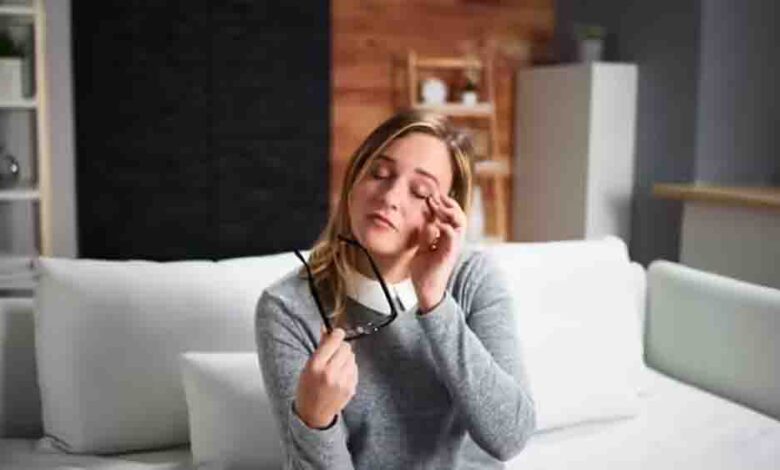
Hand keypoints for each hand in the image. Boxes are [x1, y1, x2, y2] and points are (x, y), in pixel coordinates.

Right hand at [294, 328, 357, 428]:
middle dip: (341, 347)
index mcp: (316, 366)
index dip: (336, 335)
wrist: (313, 414)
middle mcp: (330, 373)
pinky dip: (349, 369)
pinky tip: (340, 376)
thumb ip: (320, 347)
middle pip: (346, 347)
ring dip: (345, 358)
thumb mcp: (308, 367)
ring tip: (336, 367)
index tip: (336, 335)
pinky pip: (355, 368)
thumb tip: (326, 328)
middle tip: (334, 353)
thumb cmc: (307, 389)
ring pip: (352, 357)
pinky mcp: (351, 387)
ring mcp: (342, 381)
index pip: (334, 340)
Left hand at [409, 193, 466, 312]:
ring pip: (460, 223)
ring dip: (449, 212)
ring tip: (436, 205)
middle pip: (459, 216)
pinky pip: (452, 236)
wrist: (426, 290)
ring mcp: (453, 247)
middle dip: (449, 204)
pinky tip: (436, 222)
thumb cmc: (425, 271)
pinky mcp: (449, 254)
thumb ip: (425, 235)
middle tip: (435, 196)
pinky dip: (445, 227)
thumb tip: (426, 221)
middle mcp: (453, 241)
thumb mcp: (422, 248)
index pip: (451, 216)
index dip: (444, 204)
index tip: (432, 196)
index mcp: (447, 238)